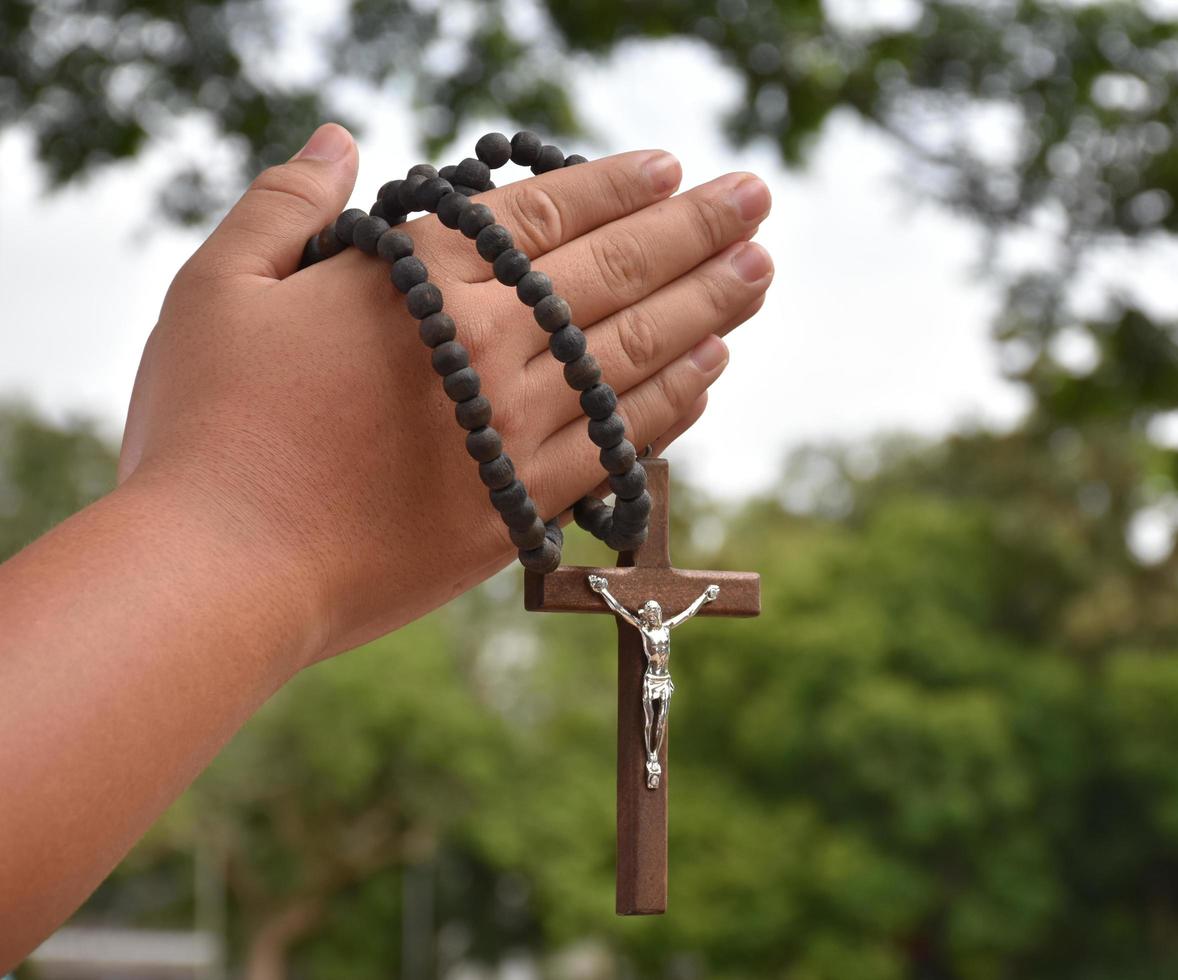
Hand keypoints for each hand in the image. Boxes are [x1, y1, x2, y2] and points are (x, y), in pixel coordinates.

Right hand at [119, 123, 772, 666]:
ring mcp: (515, 435)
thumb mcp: (218, 288)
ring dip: (709, 309)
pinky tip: (708, 373)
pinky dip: (672, 404)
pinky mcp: (520, 509)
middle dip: (697, 232)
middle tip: (759, 199)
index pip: (547, 217)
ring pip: (638, 357)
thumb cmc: (206, 428)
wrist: (219, 575)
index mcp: (423, 288)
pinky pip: (621, 448)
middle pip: (617, 277)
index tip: (674, 167)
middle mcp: (492, 354)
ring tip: (759, 272)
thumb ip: (288, 206)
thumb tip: (341, 137)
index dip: (617, 186)